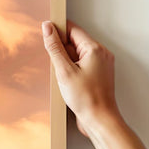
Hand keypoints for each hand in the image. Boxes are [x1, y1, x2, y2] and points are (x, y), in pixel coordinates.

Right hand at [41, 19, 120, 138]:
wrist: (99, 120)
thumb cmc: (86, 99)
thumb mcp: (64, 71)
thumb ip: (54, 47)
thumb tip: (47, 28)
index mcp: (95, 49)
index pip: (73, 29)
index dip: (58, 32)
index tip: (46, 36)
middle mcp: (101, 54)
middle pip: (75, 42)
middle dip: (62, 51)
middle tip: (58, 67)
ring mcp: (101, 64)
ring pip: (78, 54)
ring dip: (67, 62)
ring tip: (65, 78)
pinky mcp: (99, 74)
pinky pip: (82, 65)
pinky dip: (73, 70)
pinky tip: (69, 83)